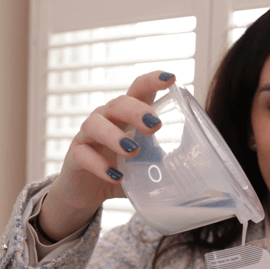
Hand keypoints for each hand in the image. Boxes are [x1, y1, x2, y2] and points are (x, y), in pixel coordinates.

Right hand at [39, 71, 175, 239]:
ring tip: (132, 150)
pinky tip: (116, 175)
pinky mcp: (75, 157)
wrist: (85, 190)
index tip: (171, 78)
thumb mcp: (144, 166)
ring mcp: (87, 137)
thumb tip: (194, 170)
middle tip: (155, 125)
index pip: (138, 90)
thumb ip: (162, 162)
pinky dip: (99, 165)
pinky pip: (83, 155)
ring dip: (115, 136)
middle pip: (118, 104)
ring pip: (95, 124)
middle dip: (136, 111)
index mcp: (126, 117)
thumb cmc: (119, 170)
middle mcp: (106, 120)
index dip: (153, 81)